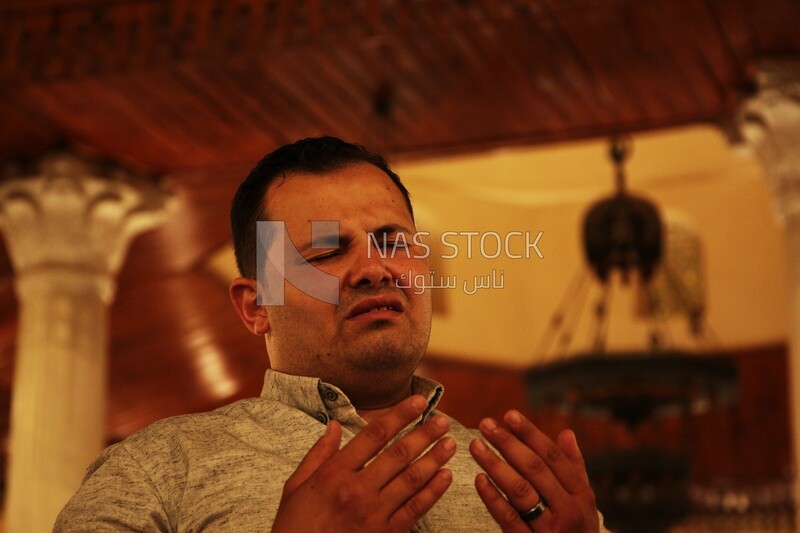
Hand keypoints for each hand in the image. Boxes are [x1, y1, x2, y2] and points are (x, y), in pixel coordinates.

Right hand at [272, 395, 455, 531]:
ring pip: (412, 479)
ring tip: (450, 443)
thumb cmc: (295, 526)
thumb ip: (318, 453)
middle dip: (425, 434)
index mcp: (334, 473)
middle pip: (399, 454)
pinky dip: (433, 491)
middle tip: (442, 420)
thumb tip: (334, 425)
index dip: (400, 415)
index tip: (418, 402)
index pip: (374, 435)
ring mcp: (374, 515)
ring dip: (434, 459)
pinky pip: (416, 509)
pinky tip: (445, 476)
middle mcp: (357, 490)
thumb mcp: (296, 486)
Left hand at [469, 410, 598, 531]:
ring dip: (496, 465)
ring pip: (520, 491)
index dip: (530, 434)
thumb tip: (567, 433)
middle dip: (509, 444)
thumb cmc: (577, 532)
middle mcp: (568, 510)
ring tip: (476, 446)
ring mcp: (549, 530)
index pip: (553, 457)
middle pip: (535, 469)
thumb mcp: (584, 503)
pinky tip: (479, 480)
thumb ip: (575, 468)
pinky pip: (508, 518)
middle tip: (487, 424)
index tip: (510, 415)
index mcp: (581, 495)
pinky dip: (492, 498)